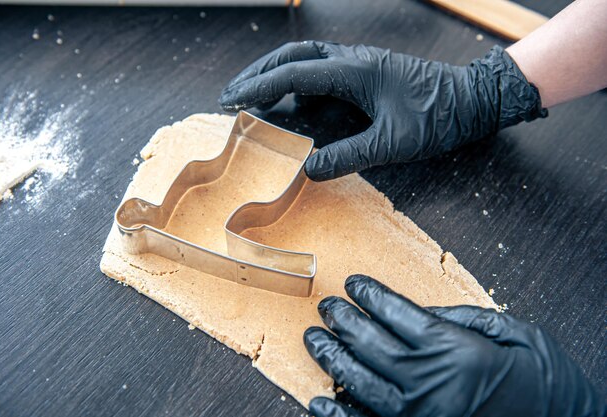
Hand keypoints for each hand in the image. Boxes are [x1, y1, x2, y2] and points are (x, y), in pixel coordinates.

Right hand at [219, 41, 546, 180]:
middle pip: (292, 55)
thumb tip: (308, 170)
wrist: (472, 99)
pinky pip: (321, 70)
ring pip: (305, 58)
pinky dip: (297, 81)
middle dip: (257, 73)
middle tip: (231, 94)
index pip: (293, 74)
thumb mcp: (392, 144)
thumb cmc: (438, 118)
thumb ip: (348, 156)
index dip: (258, 87)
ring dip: (275, 73)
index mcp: (354, 71)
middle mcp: (351, 60)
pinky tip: (291, 102)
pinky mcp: (366, 71)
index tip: (231, 100)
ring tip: (252, 95)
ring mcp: (358, 63)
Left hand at [304, 274, 603, 416]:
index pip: (397, 313)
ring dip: (332, 359)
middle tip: (326, 306)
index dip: (371, 295)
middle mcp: (432, 383)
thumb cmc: (543, 381)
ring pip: (361, 383)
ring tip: (315, 340)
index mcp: (456, 350)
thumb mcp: (512, 334)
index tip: (355, 283)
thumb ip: (461, 319)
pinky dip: (339, 416)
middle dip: (343, 321)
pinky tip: (320, 400)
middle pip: (371, 344)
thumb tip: (417, 310)